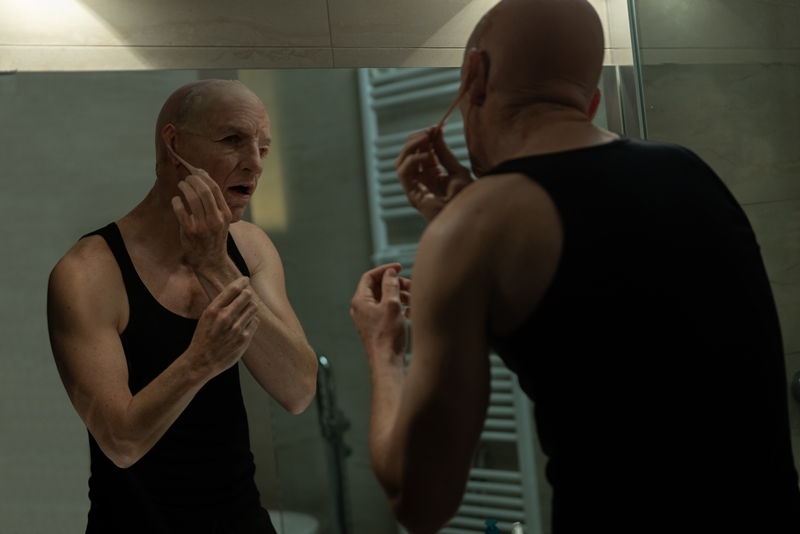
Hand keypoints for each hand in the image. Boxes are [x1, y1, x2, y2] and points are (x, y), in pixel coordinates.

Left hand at [167, 144, 231, 271]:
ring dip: (185, 187)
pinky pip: (181, 212)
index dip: (204, 177)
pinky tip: (175, 200)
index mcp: (226, 214)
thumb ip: (215, 203)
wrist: (211, 261)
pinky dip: (177, 202)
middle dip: (193, 180)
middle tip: (187, 178)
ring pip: (193, 198)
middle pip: (205, 191)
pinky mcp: (191, 232)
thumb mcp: (222, 221)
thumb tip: (204, 179)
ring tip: (181, 185)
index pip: (215, 189)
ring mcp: (204, 226)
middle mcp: (217, 219)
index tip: (196, 172)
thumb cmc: (214, 238)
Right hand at [189, 277, 259, 377]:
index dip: (242, 281)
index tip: (245, 279)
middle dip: (247, 294)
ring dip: (251, 308)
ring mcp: (236, 329)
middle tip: (246, 297)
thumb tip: (235, 290)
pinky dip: (252, 322)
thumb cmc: (203, 338)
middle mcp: (225, 318)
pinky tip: (245, 325)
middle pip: (246, 296)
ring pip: (253, 308)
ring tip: (245, 312)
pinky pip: (255, 322)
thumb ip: (219, 304)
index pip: (233, 289)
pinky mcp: (244, 339)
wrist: (201, 361)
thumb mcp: (206, 317)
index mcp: (213, 310)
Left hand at [350, 263, 411, 362]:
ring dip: (400, 297)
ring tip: (413, 302)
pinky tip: (410, 313)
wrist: (387, 361)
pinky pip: (388, 311)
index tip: (399, 268)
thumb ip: (390, 285)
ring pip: (385, 299)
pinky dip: (399, 308)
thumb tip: (390, 273)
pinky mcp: (377, 326)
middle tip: (411, 286)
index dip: (385, 270)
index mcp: (360, 301)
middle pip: (379, 287)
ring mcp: (369, 318)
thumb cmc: (387, 336)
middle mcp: (362, 308)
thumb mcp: (391, 305)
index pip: (370, 277)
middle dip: (396, 285)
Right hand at [395, 126, 473, 221]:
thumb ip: (444, 152)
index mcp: (431, 174)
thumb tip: (436, 132)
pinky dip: (411, 161)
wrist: (467, 217)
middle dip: (417, 139)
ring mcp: (415, 187)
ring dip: (411, 147)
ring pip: (401, 162)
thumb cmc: (465, 199)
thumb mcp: (457, 170)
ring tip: (426, 139)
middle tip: (430, 131)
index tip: (437, 127)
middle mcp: (420, 180)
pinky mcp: (412, 194)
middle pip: (408, 154)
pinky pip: (403, 173)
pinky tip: (425, 156)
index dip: (426, 137)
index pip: (421, 151)